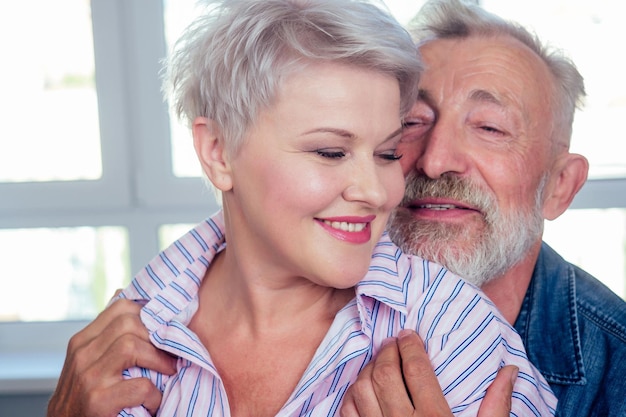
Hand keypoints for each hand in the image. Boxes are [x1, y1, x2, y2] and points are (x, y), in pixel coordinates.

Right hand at [47, 294, 176, 416]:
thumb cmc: (84, 399)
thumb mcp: (90, 363)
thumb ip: (108, 337)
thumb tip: (129, 297)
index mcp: (82, 341)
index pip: (121, 306)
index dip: (149, 314)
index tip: (165, 329)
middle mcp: (82, 355)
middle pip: (129, 322)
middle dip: (157, 336)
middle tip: (172, 352)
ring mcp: (88, 377)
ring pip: (131, 346)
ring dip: (159, 360)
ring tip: (169, 372)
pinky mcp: (97, 401)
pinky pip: (139, 385)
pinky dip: (155, 394)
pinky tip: (154, 402)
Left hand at [340, 329, 514, 416]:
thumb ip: (496, 406)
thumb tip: (509, 370)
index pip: (417, 369)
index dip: (411, 345)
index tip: (411, 335)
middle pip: (385, 373)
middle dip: (387, 351)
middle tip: (394, 343)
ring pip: (361, 389)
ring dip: (368, 369)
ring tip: (379, 362)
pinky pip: (347, 412)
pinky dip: (351, 395)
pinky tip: (362, 390)